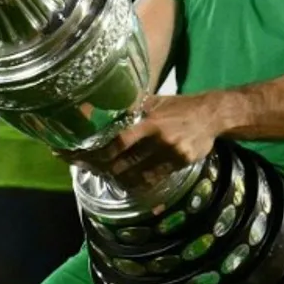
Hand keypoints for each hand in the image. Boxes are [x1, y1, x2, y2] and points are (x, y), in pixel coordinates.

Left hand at [61, 94, 222, 190]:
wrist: (212, 115)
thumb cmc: (178, 107)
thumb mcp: (153, 101)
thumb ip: (130, 107)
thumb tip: (96, 106)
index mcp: (149, 120)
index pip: (115, 141)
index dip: (92, 151)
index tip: (70, 153)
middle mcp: (158, 138)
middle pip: (121, 161)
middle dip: (98, 166)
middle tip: (82, 165)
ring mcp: (170, 153)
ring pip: (135, 174)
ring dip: (115, 177)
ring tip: (103, 173)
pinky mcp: (180, 163)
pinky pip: (152, 179)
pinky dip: (135, 182)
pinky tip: (126, 182)